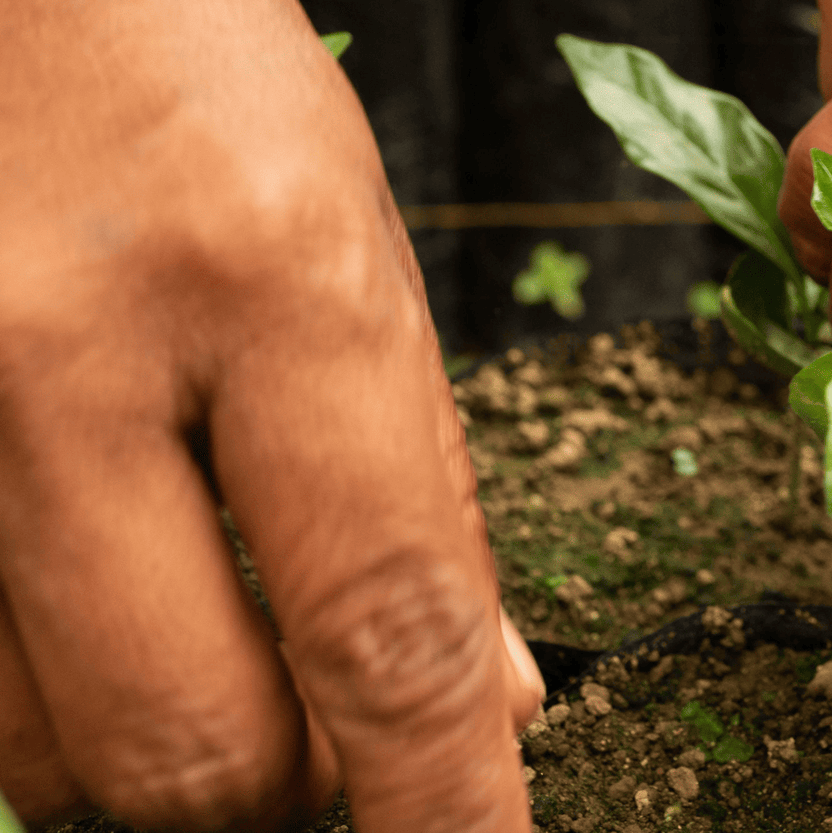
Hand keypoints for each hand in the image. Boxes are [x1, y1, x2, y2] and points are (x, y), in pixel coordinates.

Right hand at [0, 2, 542, 829]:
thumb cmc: (203, 97)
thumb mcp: (364, 258)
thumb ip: (425, 492)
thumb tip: (488, 704)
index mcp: (268, 283)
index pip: (385, 626)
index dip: (446, 801)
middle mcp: (60, 359)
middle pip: (195, 743)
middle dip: (291, 788)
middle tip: (333, 734)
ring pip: (53, 756)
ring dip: (168, 753)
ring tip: (216, 643)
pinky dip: (56, 704)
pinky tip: (109, 609)